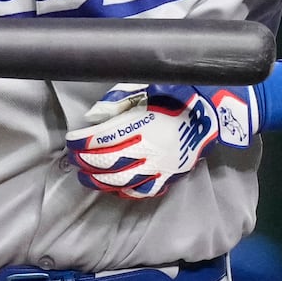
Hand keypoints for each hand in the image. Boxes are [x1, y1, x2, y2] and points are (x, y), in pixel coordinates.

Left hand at [64, 83, 255, 198]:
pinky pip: (143, 190)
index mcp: (140, 124)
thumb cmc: (174, 96)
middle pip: (106, 162)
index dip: (81, 142)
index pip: (100, 138)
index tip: (71, 140)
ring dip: (98, 180)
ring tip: (85, 175)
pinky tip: (112, 187)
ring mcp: (158, 166)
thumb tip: (93, 118)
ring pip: (120, 180)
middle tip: (73, 159)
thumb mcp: (143, 89)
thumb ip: (117, 102)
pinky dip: (124, 191)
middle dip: (85, 162)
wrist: (210, 112)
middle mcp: (147, 148)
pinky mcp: (168, 176)